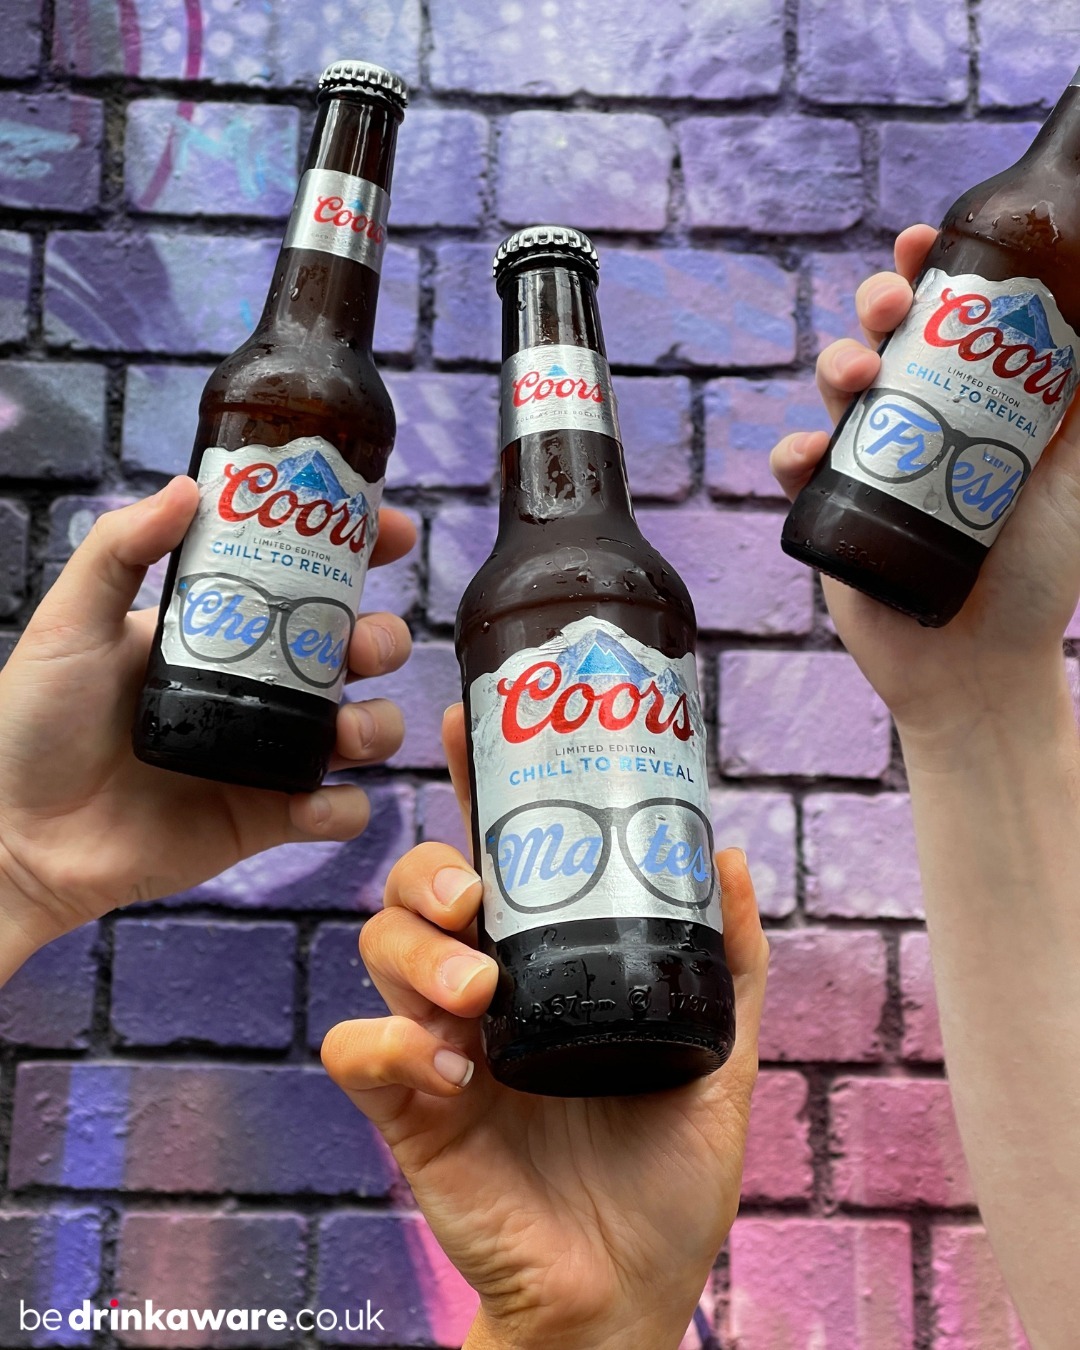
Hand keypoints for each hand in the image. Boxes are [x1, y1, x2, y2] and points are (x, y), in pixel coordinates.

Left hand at [0, 476, 414, 970]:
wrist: (20, 836)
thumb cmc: (33, 724)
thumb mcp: (71, 622)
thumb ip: (122, 549)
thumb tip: (189, 487)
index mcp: (224, 631)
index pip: (307, 581)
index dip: (360, 554)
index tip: (394, 533)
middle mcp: (259, 687)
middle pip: (356, 651)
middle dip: (382, 640)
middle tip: (363, 645)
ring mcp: (270, 752)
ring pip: (367, 728)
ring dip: (378, 724)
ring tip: (345, 732)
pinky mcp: (270, 816)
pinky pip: (338, 810)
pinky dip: (343, 807)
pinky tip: (310, 801)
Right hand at [322, 706, 768, 1349]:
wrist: (625, 1288)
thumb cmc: (663, 1173)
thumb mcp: (718, 1059)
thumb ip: (726, 965)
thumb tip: (730, 856)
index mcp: (543, 961)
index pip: (495, 853)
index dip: (473, 784)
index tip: (465, 723)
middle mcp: (481, 988)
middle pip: (415, 887)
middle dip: (431, 873)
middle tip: (475, 900)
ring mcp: (437, 1045)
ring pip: (377, 949)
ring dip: (417, 953)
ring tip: (478, 992)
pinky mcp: (406, 1112)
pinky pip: (355, 1051)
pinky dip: (387, 1045)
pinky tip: (447, 1070)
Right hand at [771, 224, 1079, 749]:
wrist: (982, 664)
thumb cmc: (1040, 574)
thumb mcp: (1079, 477)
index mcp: (970, 403)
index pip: (944, 321)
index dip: (929, 272)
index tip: (924, 241)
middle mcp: (915, 422)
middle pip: (882, 339)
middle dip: (875, 306)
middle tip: (889, 304)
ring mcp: (866, 465)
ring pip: (833, 390)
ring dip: (835, 363)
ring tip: (858, 375)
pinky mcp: (828, 512)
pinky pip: (796, 468)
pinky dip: (794, 451)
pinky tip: (809, 453)